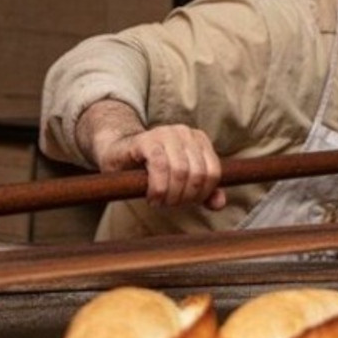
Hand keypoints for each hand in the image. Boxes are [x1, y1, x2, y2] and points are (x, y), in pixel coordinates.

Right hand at [79, 101, 226, 209]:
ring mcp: (166, 133)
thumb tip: (219, 204)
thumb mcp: (181, 181)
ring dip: (171, 195)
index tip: (187, 202)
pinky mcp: (146, 140)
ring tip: (161, 201)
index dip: (202, 193)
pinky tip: (153, 197)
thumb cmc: (152, 169)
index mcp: (199, 140)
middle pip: (197, 174)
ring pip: (181, 171)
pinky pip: (160, 166)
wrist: (118, 153)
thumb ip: (203, 192)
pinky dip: (159, 188)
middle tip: (171, 204)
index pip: (214, 172)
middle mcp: (185, 133)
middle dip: (185, 197)